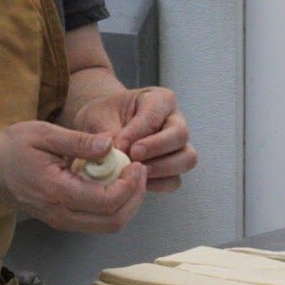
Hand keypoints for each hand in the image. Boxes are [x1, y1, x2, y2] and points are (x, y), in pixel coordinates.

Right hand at [0, 122, 146, 232]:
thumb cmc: (13, 147)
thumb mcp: (44, 134)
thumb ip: (78, 141)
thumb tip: (110, 145)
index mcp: (57, 191)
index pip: (106, 201)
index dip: (130, 185)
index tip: (136, 164)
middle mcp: (60, 214)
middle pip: (113, 221)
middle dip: (134, 197)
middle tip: (140, 171)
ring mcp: (60, 221)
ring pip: (107, 226)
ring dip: (127, 204)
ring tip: (131, 178)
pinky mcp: (61, 221)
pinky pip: (96, 222)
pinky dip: (113, 207)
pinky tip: (114, 184)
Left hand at [74, 88, 197, 192]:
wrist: (101, 127)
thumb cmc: (103, 117)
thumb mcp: (98, 117)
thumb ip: (107, 132)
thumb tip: (115, 151)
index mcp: (159, 100)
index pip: (155, 115)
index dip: (137, 133)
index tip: (119, 145)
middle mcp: (174, 121)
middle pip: (180, 135)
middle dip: (156, 149)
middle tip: (132, 156)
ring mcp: (177, 146)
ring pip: (186, 158)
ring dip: (160, 168)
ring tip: (135, 172)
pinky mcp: (172, 168)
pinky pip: (174, 180)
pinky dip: (157, 184)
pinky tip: (137, 182)